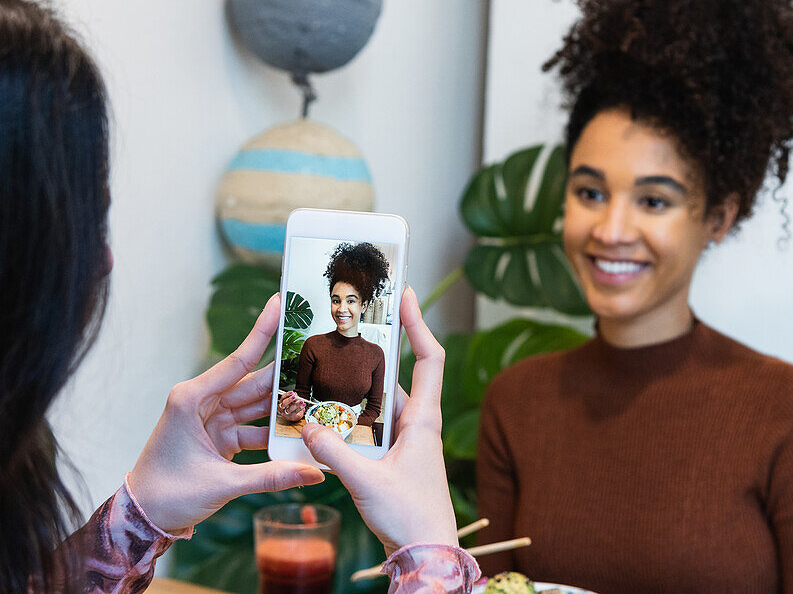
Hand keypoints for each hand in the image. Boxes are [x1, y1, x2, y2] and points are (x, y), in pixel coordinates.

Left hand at [128, 295, 324, 533]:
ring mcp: (212, 419)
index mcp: (192, 399)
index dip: (263, 331)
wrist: (142, 520)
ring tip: (320, 398)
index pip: (238, 360)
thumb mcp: (221, 484)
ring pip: (258, 405)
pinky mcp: (219, 436)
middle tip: (320, 357)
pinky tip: (301, 432)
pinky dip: (275, 432)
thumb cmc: (166, 495)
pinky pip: (255, 426)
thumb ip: (271, 476)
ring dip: (285, 407)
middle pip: (254, 382)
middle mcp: (202, 402)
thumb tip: (315, 472)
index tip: (281, 302)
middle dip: (287, 374)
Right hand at [302, 287, 456, 555]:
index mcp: (423, 420)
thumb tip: (305, 426)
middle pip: (397, 376)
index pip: (429, 358)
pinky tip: (323, 418)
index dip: (418, 324)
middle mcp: (418, 424)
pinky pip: (370, 428)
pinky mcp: (394, 459)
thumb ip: (334, 453)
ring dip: (354, 390)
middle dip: (373, 351)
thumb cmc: (410, 518)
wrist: (426, 555)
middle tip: (348, 324)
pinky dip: (349, 420)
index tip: (404, 295)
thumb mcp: (366, 482)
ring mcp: (406, 441)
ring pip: (378, 404)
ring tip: (324, 367)